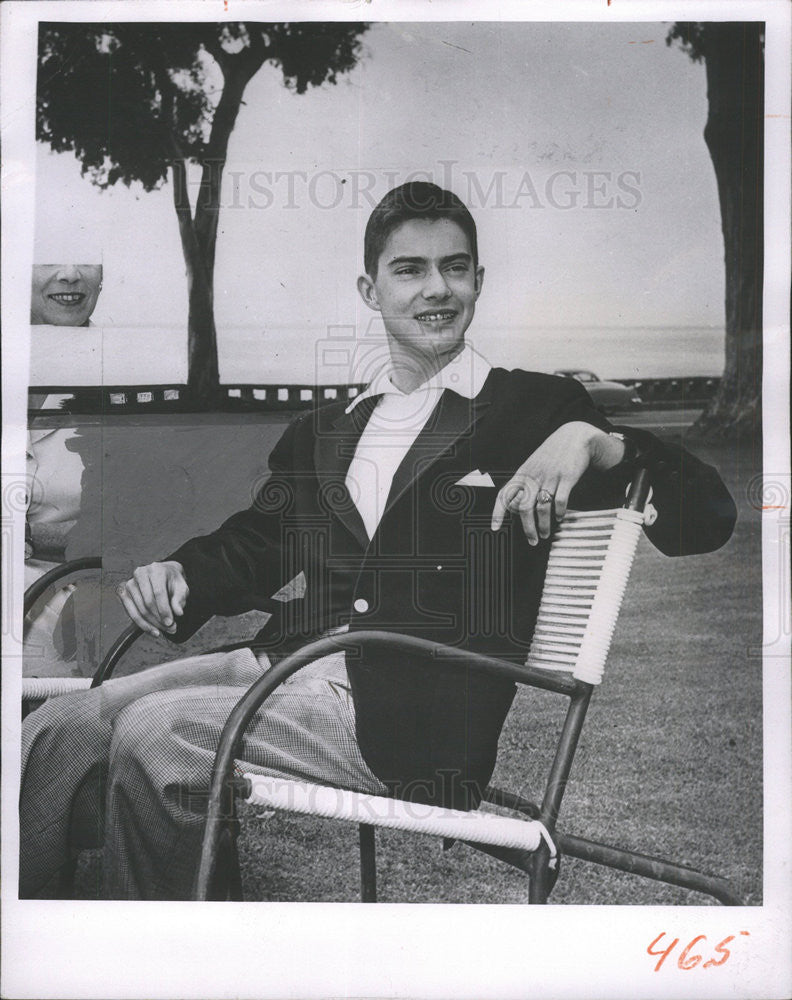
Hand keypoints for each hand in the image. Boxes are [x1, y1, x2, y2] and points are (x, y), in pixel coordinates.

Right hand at [116, 560, 187, 637]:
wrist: (163, 575)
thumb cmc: (172, 582)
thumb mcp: (182, 588)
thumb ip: (180, 599)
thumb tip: (178, 612)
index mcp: (156, 570)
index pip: (159, 592)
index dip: (164, 610)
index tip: (170, 623)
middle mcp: (140, 573)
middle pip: (148, 603)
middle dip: (159, 620)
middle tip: (170, 629)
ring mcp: (130, 583)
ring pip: (139, 610)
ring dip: (151, 624)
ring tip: (162, 631)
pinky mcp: (123, 592)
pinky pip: (130, 612)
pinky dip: (141, 624)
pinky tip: (151, 630)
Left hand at [491, 422, 624, 544]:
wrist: (574, 436)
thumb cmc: (552, 454)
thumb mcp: (533, 465)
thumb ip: (524, 483)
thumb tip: (515, 506)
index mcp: (522, 473)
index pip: (504, 494)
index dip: (498, 512)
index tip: (495, 527)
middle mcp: (534, 476)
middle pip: (525, 508)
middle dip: (528, 528)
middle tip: (532, 541)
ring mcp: (550, 476)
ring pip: (542, 507)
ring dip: (544, 525)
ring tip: (546, 534)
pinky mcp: (567, 477)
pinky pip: (561, 500)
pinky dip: (559, 512)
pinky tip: (559, 518)